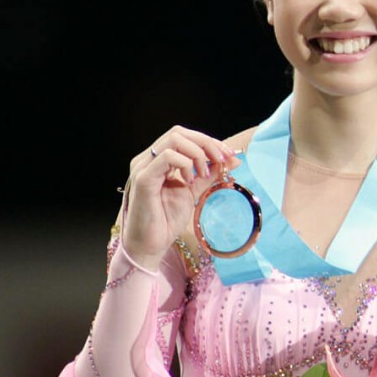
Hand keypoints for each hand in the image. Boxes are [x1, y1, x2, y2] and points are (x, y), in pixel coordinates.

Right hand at [121, 127, 237, 268]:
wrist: (151, 244)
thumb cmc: (166, 220)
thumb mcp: (194, 191)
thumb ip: (209, 174)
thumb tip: (233, 159)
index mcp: (158, 160)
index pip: (184, 136)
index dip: (209, 141)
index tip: (229, 155)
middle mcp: (148, 159)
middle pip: (179, 132)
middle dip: (206, 143)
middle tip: (222, 159)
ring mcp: (143, 167)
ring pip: (174, 139)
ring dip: (197, 153)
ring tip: (204, 174)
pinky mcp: (143, 179)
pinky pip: (167, 157)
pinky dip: (186, 164)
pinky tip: (190, 181)